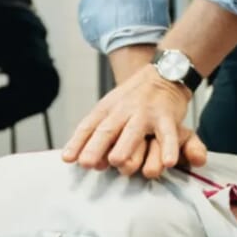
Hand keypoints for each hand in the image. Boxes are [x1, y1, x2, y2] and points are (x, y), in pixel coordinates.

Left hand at [62, 63, 206, 177]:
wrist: (163, 74)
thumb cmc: (133, 99)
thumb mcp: (110, 108)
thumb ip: (93, 133)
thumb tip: (74, 159)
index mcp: (107, 109)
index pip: (89, 125)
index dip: (78, 142)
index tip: (68, 158)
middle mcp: (124, 110)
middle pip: (108, 129)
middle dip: (96, 145)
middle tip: (87, 162)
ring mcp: (146, 113)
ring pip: (134, 130)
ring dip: (126, 145)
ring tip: (117, 161)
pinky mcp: (167, 117)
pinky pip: (168, 135)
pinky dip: (168, 148)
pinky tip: (167, 162)